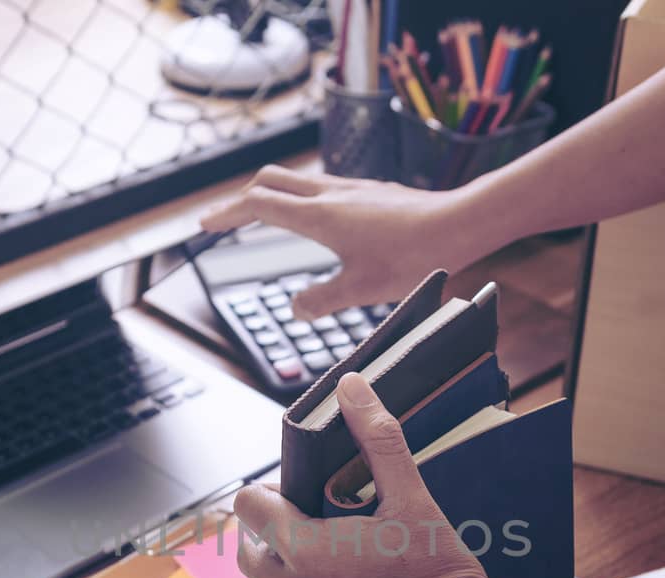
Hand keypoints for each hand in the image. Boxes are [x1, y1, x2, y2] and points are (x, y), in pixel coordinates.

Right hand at [200, 166, 493, 319]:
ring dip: (274, 196)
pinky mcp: (370, 192)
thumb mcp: (361, 290)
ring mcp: (351, 188)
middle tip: (227, 220)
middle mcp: (330, 193)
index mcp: (318, 215)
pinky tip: (317, 220)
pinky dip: (303, 199)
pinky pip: (323, 187)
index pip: (256, 205)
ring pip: (298, 180)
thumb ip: (321, 300)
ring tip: (264, 219)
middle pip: (270, 180)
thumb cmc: (413, 256)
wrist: (460, 224)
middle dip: (242, 198)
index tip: (204, 225)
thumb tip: (296, 308)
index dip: (226, 214)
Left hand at [234, 373, 503, 577]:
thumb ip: (379, 440)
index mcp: (306, 549)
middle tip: (305, 532)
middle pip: (247, 552)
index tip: (292, 498)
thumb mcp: (413, 500)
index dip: (267, 495)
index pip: (249, 507)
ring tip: (309, 571)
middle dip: (267, 536)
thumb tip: (353, 388)